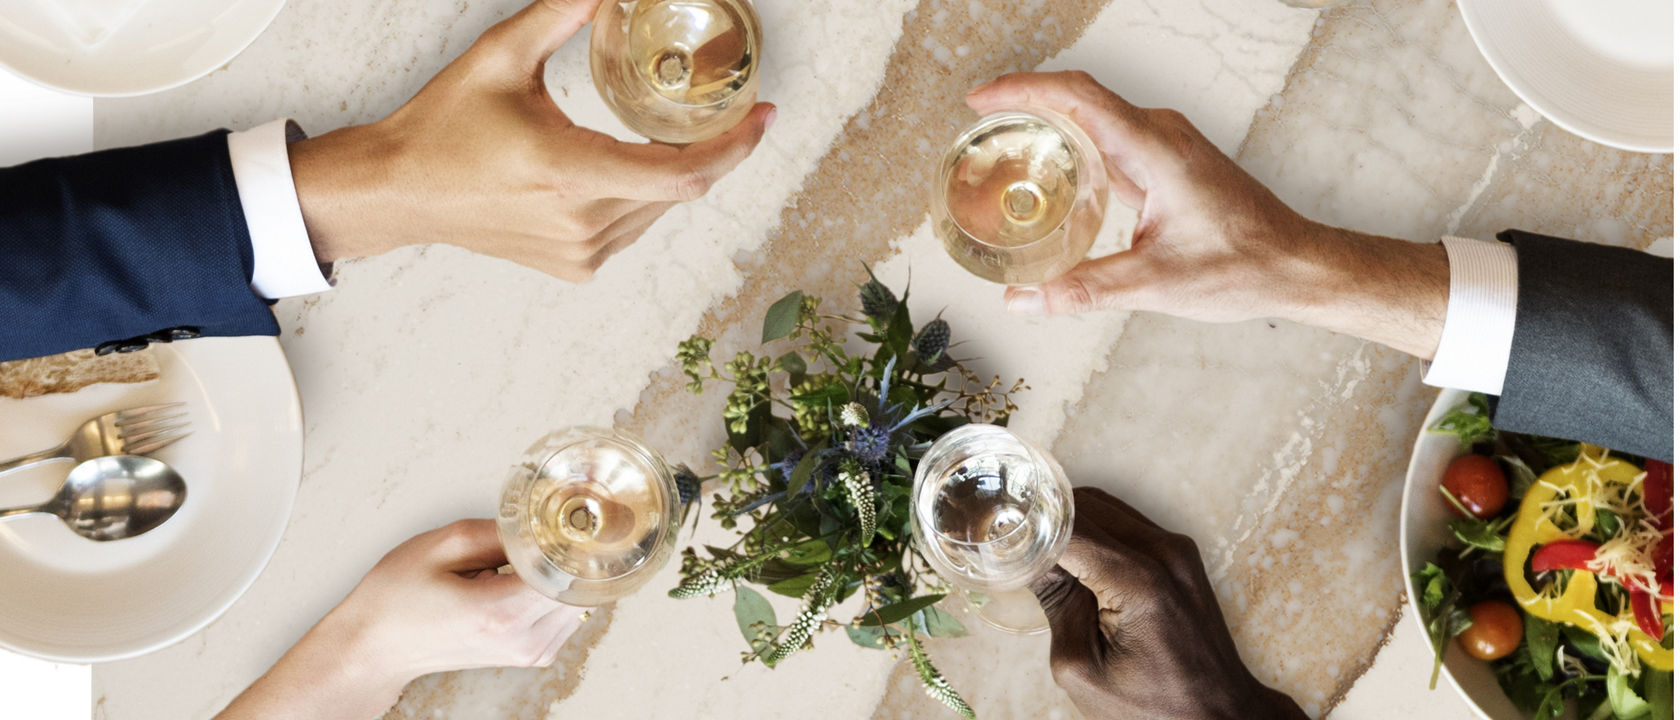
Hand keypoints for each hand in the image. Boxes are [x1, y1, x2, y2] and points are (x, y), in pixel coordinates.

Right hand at [216, 520, 582, 719]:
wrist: (375, 646)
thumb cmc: (396, 598)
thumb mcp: (443, 545)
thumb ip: (502, 531)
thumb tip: (543, 522)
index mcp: (499, 612)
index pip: (570, 575)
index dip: (577, 544)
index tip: (576, 521)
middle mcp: (521, 639)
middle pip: (582, 588)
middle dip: (573, 555)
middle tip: (554, 528)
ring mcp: (529, 652)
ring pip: (580, 603)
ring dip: (565, 574)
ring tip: (530, 555)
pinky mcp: (531, 655)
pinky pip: (566, 616)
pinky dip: (556, 592)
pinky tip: (527, 577)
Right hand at [289, 0, 774, 281]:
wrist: (401, 192)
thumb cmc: (444, 129)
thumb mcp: (501, 56)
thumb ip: (561, 14)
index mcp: (568, 173)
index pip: (680, 173)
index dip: (733, 147)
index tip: (762, 116)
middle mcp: (582, 223)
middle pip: (680, 188)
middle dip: (710, 149)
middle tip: (730, 114)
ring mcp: (581, 253)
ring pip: (660, 209)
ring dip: (673, 172)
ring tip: (665, 133)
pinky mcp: (576, 267)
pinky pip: (635, 227)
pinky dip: (643, 195)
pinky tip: (623, 166)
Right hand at [970, 72, 1446, 358]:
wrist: (1297, 265)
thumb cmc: (1244, 267)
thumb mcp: (1154, 283)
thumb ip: (1083, 289)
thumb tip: (1022, 300)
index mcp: (1157, 149)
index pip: (1078, 95)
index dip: (1023, 89)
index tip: (981, 100)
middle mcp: (1161, 135)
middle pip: (1079, 98)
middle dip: (1023, 105)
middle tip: (979, 130)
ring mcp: (1167, 145)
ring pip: (1095, 117)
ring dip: (1048, 124)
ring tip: (1004, 149)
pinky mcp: (1169, 162)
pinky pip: (1110, 138)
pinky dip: (1074, 145)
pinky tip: (1052, 175)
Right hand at [1031, 487, 1306, 719]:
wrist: (1219, 716)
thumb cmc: (1153, 708)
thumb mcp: (1081, 669)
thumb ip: (1055, 606)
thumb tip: (1029, 559)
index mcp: (1139, 581)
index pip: (1068, 526)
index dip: (1026, 524)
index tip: (995, 529)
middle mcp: (1164, 553)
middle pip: (1085, 505)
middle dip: (1042, 518)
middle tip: (1007, 537)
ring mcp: (1178, 549)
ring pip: (1105, 507)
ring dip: (1068, 521)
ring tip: (1034, 548)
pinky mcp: (1181, 555)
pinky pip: (1126, 523)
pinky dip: (1094, 530)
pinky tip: (1071, 555)